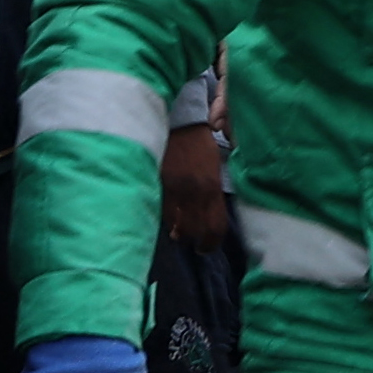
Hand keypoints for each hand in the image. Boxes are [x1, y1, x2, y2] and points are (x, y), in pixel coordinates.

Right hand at [161, 120, 228, 247]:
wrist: (178, 124)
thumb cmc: (200, 145)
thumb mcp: (214, 169)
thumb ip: (212, 193)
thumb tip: (207, 215)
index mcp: (211, 188)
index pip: (214, 226)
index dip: (211, 242)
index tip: (206, 248)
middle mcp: (194, 193)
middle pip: (193, 231)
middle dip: (192, 242)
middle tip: (192, 245)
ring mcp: (173, 190)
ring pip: (173, 224)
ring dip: (176, 232)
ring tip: (177, 233)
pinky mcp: (157, 184)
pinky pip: (159, 209)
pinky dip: (164, 218)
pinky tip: (166, 218)